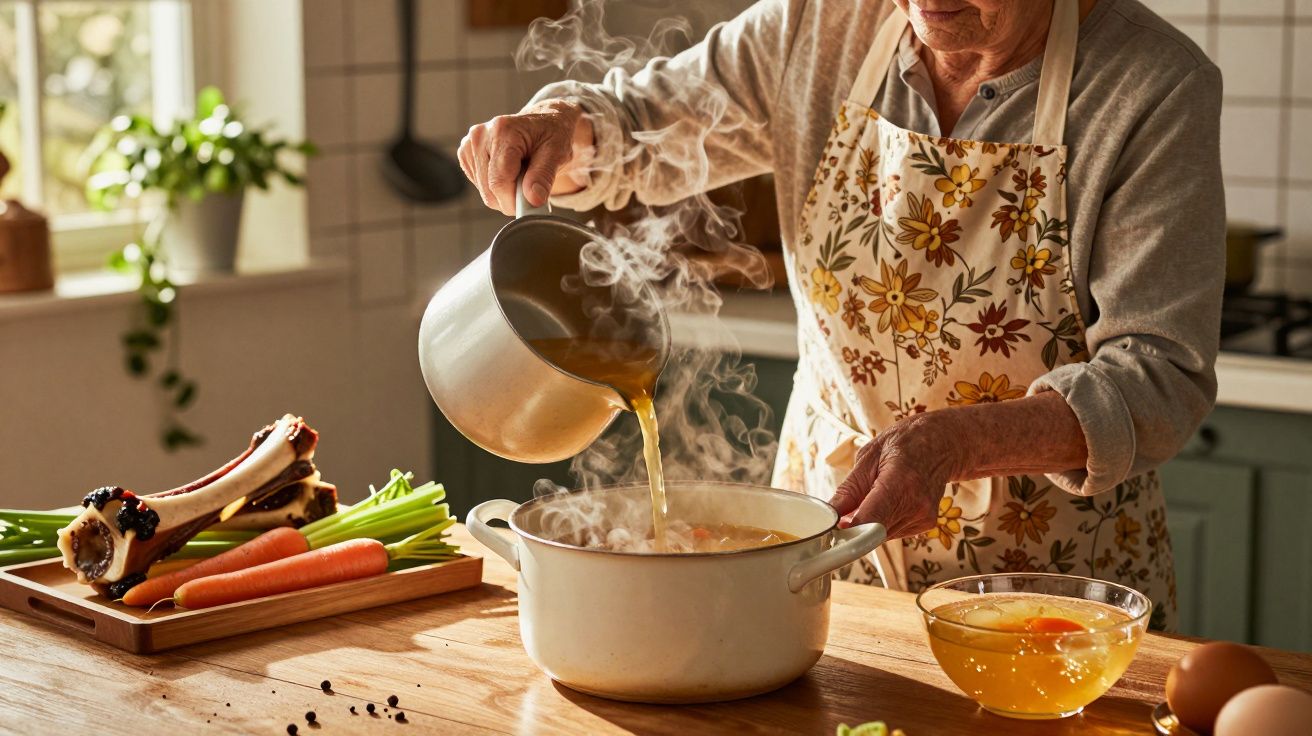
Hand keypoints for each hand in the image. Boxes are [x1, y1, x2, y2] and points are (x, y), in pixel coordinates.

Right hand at [457, 98, 593, 215]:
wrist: (543, 123)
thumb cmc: (551, 135)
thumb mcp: (557, 152)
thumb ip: (544, 176)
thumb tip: (533, 199)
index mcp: (503, 131)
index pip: (499, 181)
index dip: (515, 201)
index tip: (532, 204)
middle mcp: (481, 135)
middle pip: (490, 189)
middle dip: (512, 198)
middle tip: (531, 185)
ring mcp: (470, 145)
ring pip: (484, 192)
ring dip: (505, 193)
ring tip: (521, 172)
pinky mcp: (466, 154)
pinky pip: (480, 187)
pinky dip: (497, 187)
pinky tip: (508, 171)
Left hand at [828, 414, 966, 537]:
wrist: (940, 443)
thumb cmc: (903, 444)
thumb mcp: (868, 457)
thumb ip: (848, 490)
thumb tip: (829, 516)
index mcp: (900, 482)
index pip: (871, 521)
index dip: (849, 531)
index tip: (834, 529)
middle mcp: (916, 504)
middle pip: (874, 533)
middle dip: (854, 526)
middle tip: (846, 509)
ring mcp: (924, 517)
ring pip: (881, 536)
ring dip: (869, 524)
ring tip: (874, 496)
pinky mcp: (926, 524)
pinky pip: (893, 532)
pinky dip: (883, 522)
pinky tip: (889, 501)